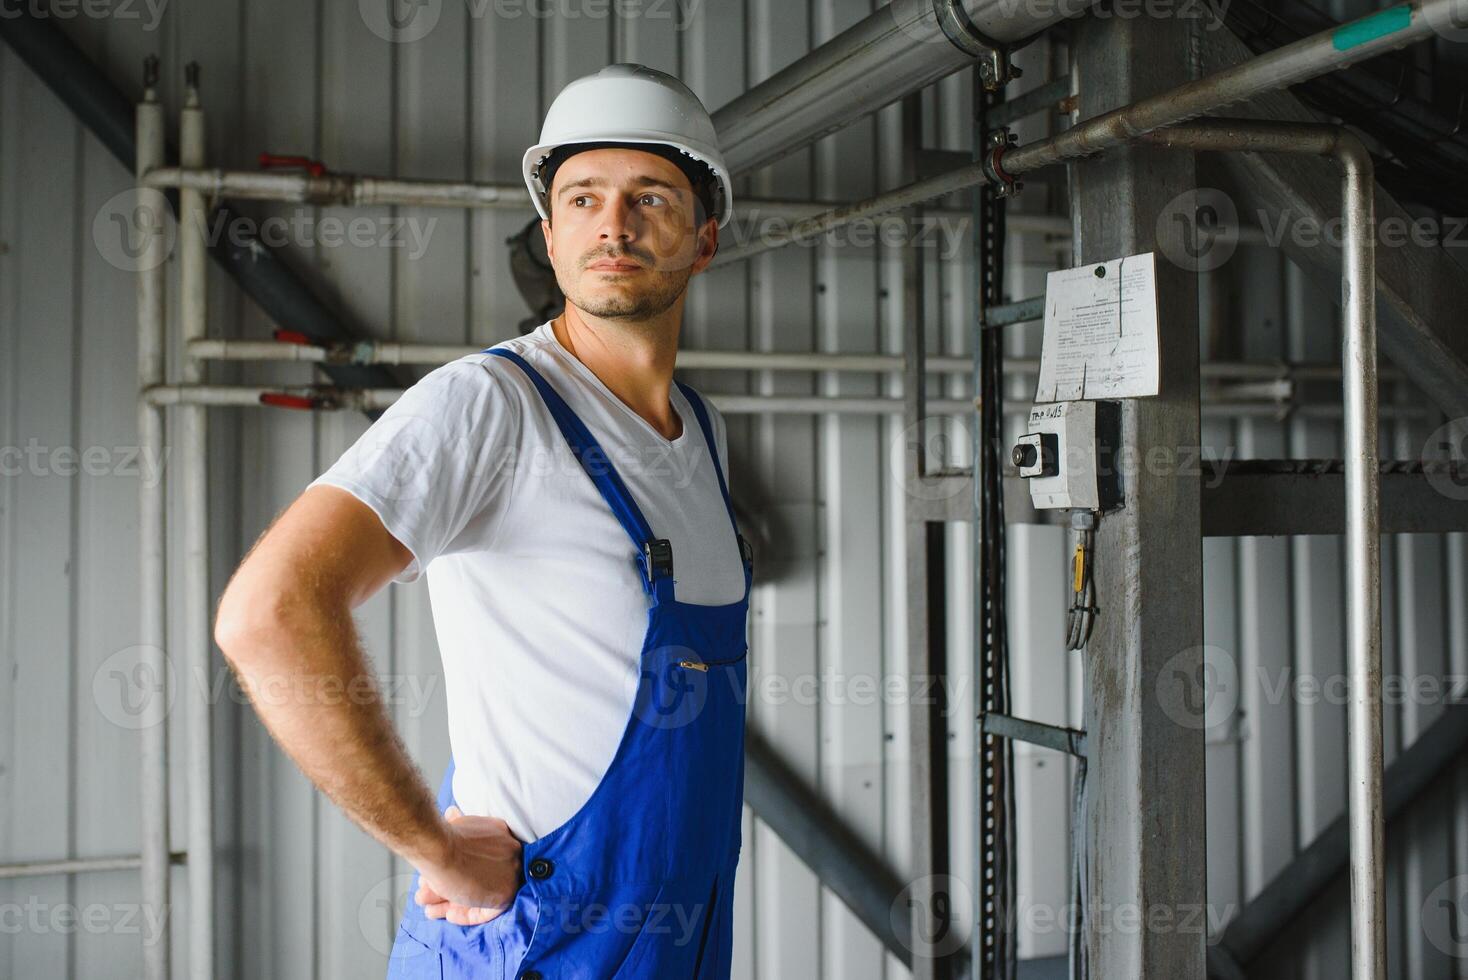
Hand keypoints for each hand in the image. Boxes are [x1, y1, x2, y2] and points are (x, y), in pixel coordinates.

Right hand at [415, 805, 523, 925]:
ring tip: (432, 908)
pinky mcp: (505, 894)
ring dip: (454, 902)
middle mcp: (512, 852)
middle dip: (455, 888)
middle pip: (483, 877)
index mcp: (502, 833)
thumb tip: (453, 813)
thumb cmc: (443, 837)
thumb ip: (460, 822)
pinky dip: (467, 914)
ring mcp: (511, 873)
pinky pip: (487, 911)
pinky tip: (449, 914)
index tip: (446, 876)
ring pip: (481, 894)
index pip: (486, 858)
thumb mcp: (457, 823)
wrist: (440, 849)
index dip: (464, 869)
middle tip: (432, 895)